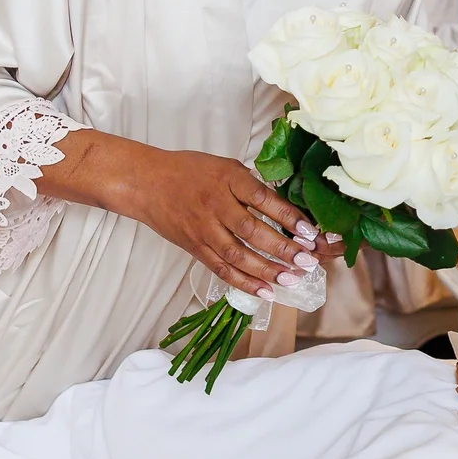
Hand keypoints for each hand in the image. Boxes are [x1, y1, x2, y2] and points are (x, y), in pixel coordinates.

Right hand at [82, 140, 342, 298]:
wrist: (146, 182)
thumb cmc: (191, 170)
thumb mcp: (225, 166)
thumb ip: (251, 186)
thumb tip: (287, 209)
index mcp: (227, 178)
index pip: (262, 199)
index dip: (288, 217)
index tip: (310, 232)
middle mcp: (215, 204)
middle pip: (252, 231)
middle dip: (282, 249)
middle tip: (307, 262)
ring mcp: (203, 229)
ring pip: (237, 255)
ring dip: (267, 270)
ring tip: (292, 279)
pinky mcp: (195, 248)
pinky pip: (221, 269)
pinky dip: (243, 283)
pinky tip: (265, 292)